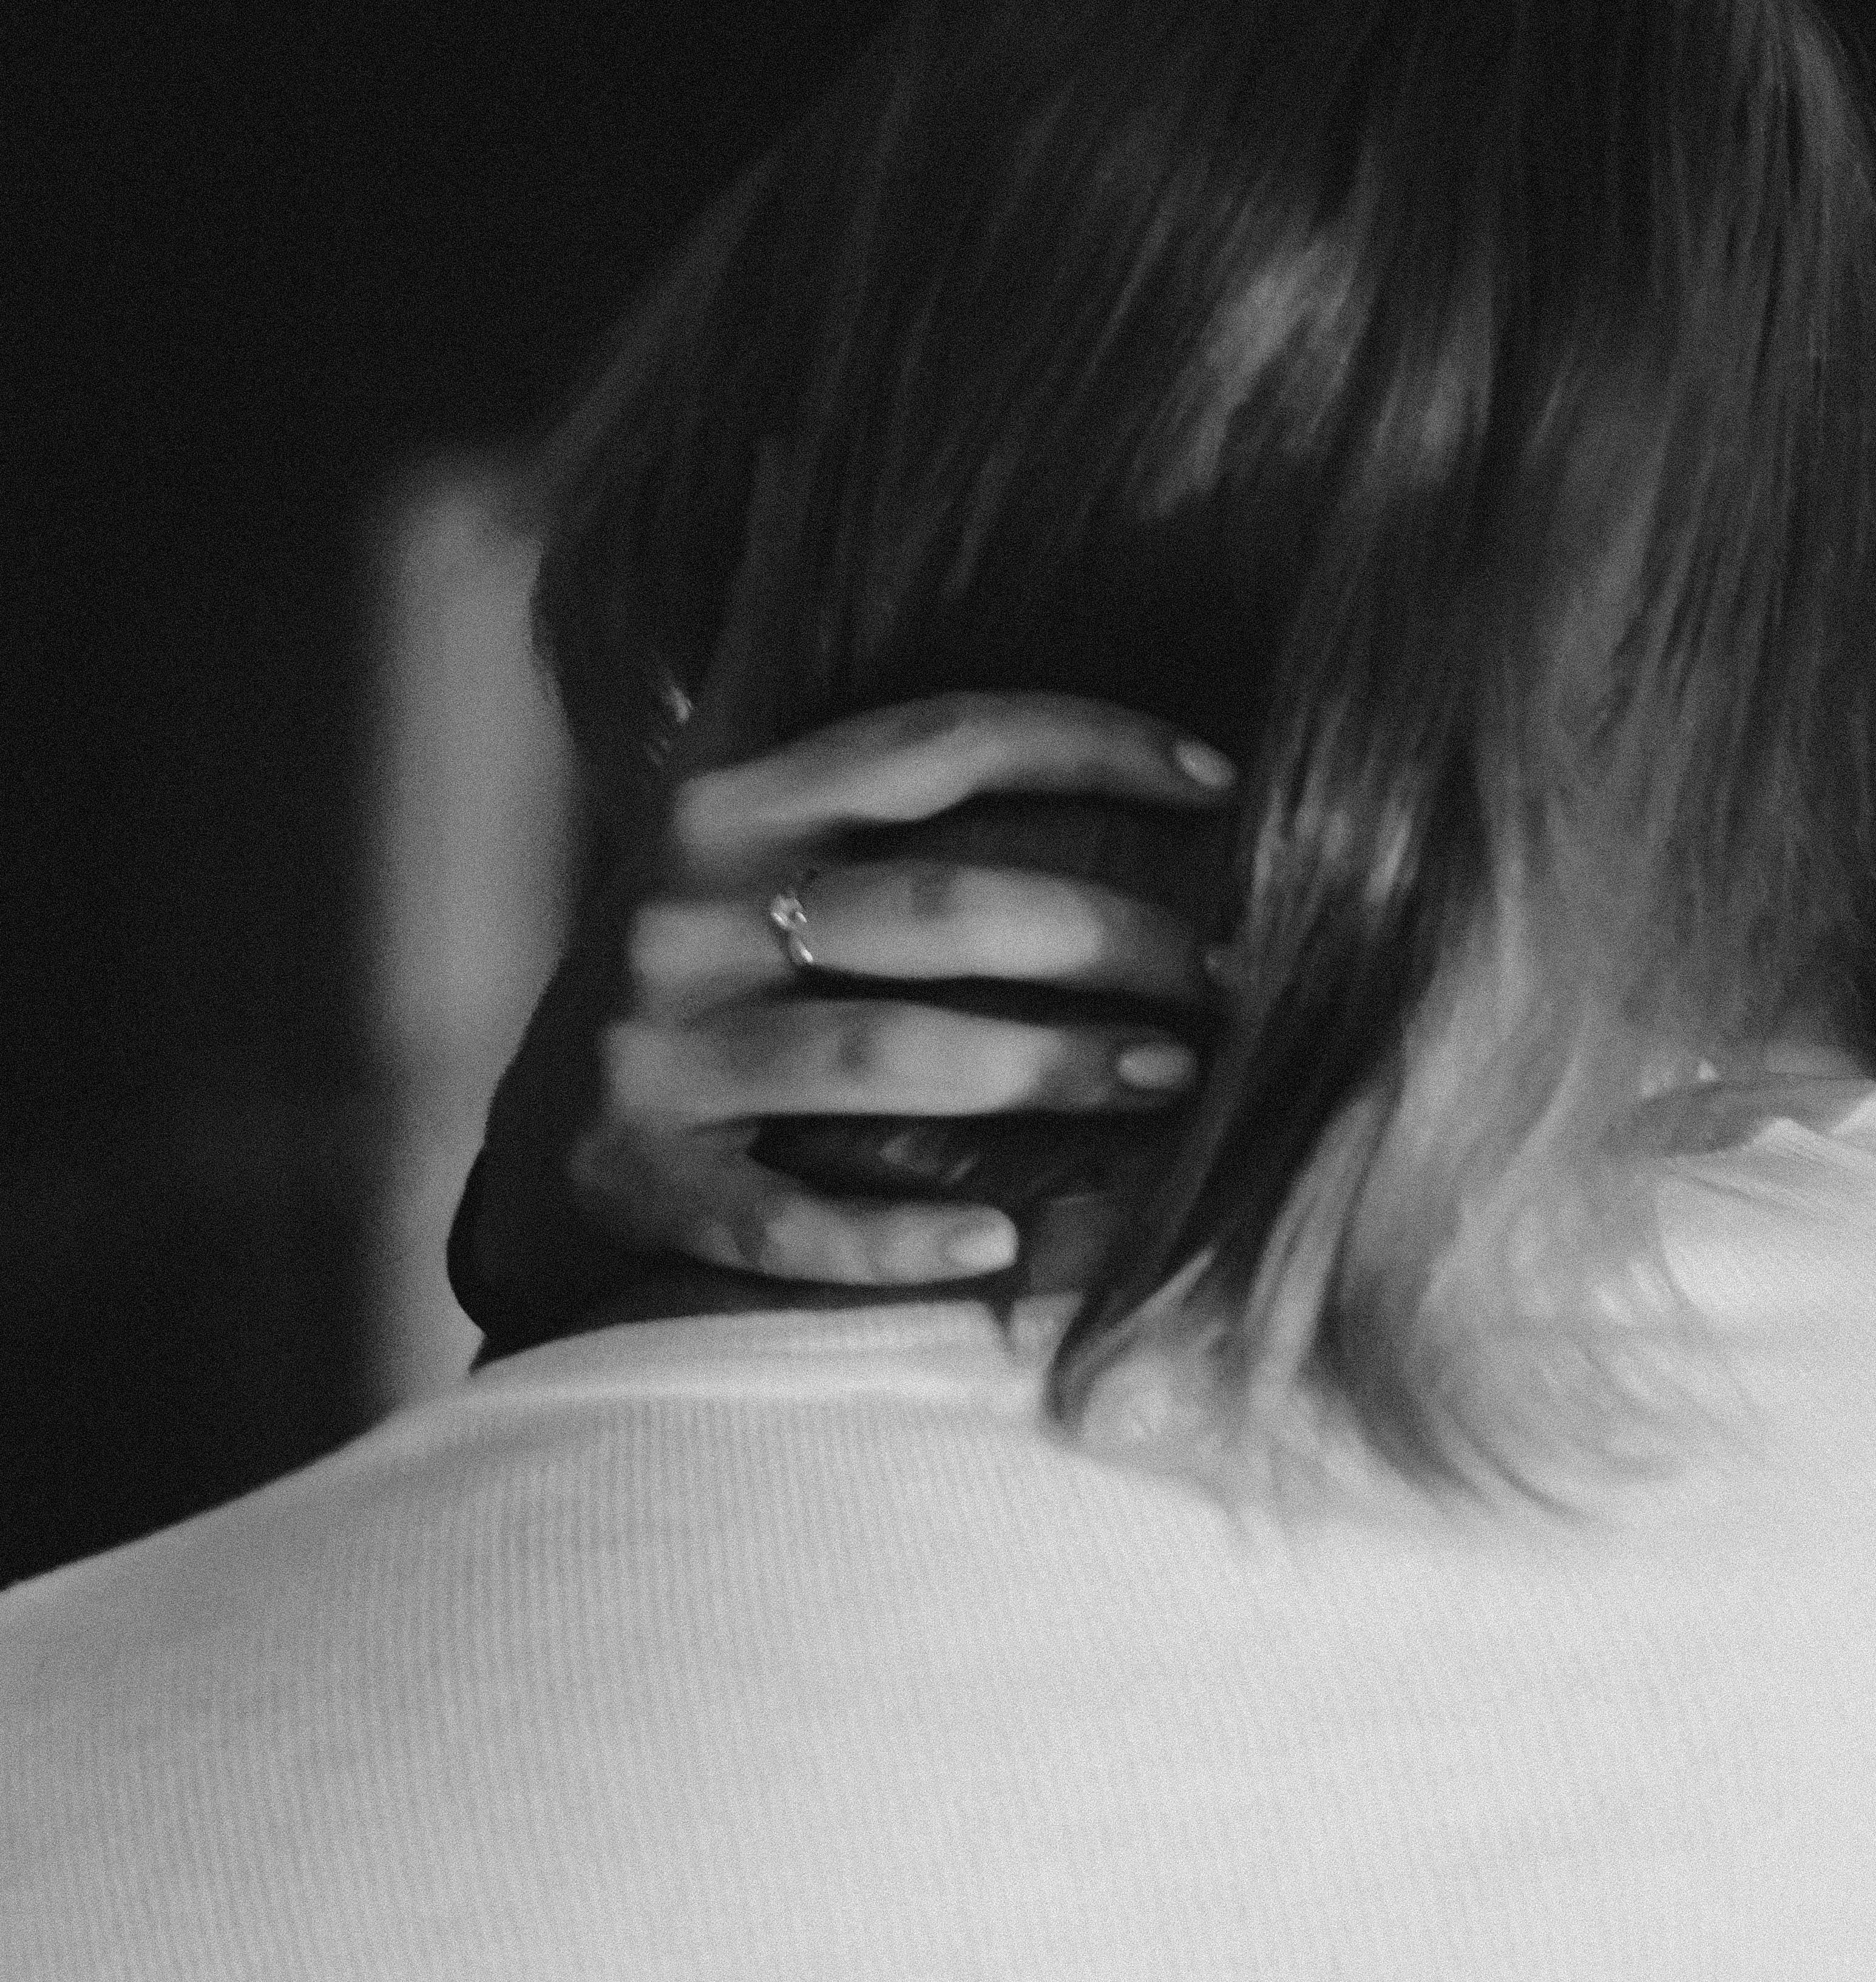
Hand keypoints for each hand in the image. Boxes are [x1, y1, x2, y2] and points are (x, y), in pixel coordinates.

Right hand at [456, 692, 1242, 1316]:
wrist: (538, 1130)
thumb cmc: (717, 976)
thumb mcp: (760, 856)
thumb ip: (893, 808)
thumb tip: (1146, 771)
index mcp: (728, 804)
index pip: (936, 741)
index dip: (1090, 746)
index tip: (1222, 782)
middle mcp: (683, 917)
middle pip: (937, 909)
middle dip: (1105, 937)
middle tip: (1231, 975)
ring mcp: (654, 1055)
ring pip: (883, 1058)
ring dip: (1045, 1070)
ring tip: (1174, 1078)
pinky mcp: (640, 1184)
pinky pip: (788, 1223)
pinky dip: (899, 1237)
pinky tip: (1006, 1240)